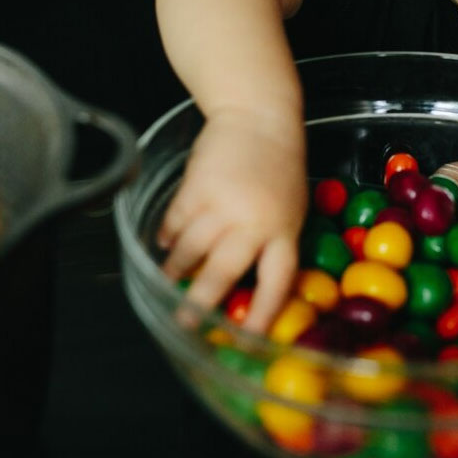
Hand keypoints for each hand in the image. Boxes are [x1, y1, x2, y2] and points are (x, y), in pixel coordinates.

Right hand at [156, 109, 306, 332]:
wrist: (260, 118)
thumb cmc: (279, 168)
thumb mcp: (290, 210)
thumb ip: (273, 244)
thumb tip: (249, 287)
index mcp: (284, 231)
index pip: (275, 282)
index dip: (261, 314)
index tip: (247, 338)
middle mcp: (254, 221)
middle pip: (223, 272)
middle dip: (200, 303)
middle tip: (186, 321)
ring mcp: (223, 203)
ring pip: (191, 250)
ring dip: (177, 268)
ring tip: (170, 277)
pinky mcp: (197, 186)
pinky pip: (176, 223)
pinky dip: (168, 236)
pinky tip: (167, 242)